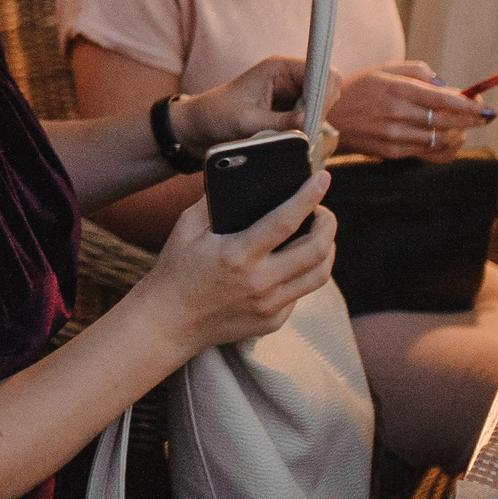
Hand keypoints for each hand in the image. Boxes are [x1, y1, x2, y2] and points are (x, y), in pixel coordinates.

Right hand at [146, 173, 335, 352]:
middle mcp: (259, 283)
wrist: (169, 322)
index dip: (308, 197)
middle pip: (316, 250)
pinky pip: (300, 293)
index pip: (285, 222)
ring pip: (320, 275)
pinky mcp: (273, 321)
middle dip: (328, 224)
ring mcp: (269, 306)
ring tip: (319, 235)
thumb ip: (214, 202)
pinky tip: (293, 262)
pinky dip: (303, 272)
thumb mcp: (187, 228)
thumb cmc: (176, 270)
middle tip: (323, 211)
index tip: (323, 178)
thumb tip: (240, 176)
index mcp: (236, 255)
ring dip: (327, 249)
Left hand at [175, 54, 325, 148]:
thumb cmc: (217, 115)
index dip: (324, 93)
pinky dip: (310, 131)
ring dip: (316, 123)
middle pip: (328, 88)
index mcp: (279, 68)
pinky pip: (313, 119)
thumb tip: (310, 124)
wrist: (199, 127)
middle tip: (307, 132)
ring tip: (298, 138)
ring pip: (323, 106)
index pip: (320, 71)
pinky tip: (297, 141)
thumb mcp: (246, 121)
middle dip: (322, 110)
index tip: (315, 118)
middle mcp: (289, 78)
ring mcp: (292, 95)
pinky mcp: (290, 111)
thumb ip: (279, 122)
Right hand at [329, 61, 490, 159]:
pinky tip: (448, 141)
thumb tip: (445, 85)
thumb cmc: (357, 90)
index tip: (486, 108)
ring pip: (441, 139)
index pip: (443, 99)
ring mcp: (394, 135)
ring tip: (462, 128)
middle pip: (447, 120)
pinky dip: (444, 148)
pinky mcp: (392, 152)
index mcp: (397, 88)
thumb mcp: (383, 70)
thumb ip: (417, 72)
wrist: (325, 117)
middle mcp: (397, 113)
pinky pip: (428, 153)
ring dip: (459, 134)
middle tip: (483, 118)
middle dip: (471, 120)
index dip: (469, 105)